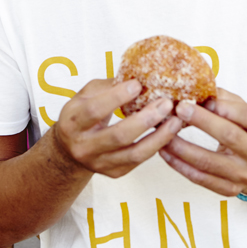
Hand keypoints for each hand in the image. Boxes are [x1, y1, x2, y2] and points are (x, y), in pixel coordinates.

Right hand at [54, 78, 182, 177]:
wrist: (70, 151)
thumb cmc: (82, 115)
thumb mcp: (85, 96)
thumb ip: (108, 86)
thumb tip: (139, 75)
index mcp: (72, 123)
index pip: (94, 111)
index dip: (117, 97)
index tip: (138, 84)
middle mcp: (83, 147)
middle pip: (118, 136)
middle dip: (145, 119)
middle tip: (166, 103)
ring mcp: (99, 163)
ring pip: (134, 153)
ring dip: (159, 137)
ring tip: (176, 121)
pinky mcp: (114, 172)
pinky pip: (140, 160)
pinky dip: (157, 146)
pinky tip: (169, 132)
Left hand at [159, 88, 246, 196]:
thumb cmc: (245, 133)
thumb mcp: (243, 113)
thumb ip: (225, 99)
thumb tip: (198, 87)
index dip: (226, 107)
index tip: (204, 98)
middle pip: (229, 136)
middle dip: (202, 121)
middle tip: (179, 109)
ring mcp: (244, 175)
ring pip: (209, 161)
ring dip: (182, 146)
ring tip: (164, 133)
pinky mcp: (229, 190)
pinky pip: (200, 178)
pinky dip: (179, 165)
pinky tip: (165, 152)